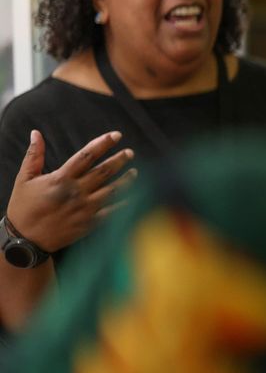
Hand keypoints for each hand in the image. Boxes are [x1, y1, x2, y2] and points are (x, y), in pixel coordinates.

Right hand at [6, 130, 135, 251]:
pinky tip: (134, 196)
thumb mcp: (24, 178)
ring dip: (126, 180)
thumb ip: (34, 155)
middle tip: (130, 152)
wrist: (26, 238)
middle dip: (119, 159)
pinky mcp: (89, 222)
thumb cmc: (23, 207)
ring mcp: (85, 208)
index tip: (116, 135)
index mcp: (61, 178)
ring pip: (112, 190)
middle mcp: (76, 192)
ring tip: (135, 171)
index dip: (103, 143)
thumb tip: (35, 133)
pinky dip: (125, 203)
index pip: (86, 155)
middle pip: (104, 171)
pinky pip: (112, 211)